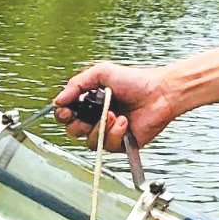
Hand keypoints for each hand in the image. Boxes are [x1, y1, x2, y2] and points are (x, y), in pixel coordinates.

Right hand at [53, 61, 176, 151]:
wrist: (160, 93)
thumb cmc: (135, 81)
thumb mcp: (102, 73)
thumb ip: (77, 84)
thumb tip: (58, 99)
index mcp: (90, 102)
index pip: (67, 114)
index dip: (63, 114)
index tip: (67, 110)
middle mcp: (97, 118)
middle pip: (73, 131)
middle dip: (79, 124)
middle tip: (90, 115)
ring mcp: (109, 132)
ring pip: (90, 141)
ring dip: (101, 127)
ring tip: (115, 114)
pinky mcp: (121, 143)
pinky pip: (108, 146)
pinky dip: (115, 133)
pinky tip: (125, 122)